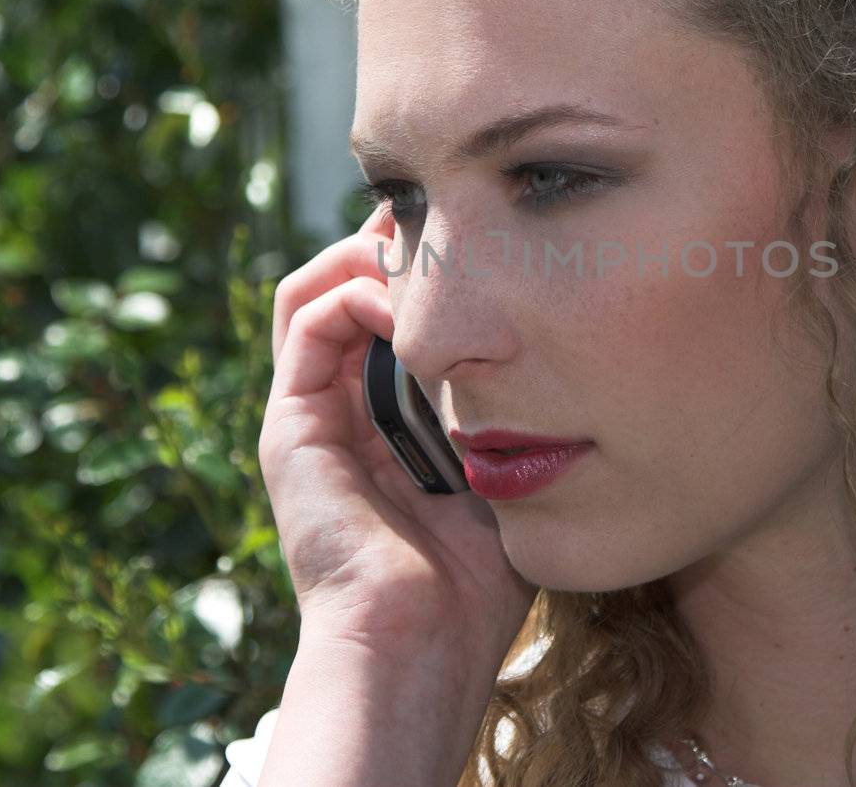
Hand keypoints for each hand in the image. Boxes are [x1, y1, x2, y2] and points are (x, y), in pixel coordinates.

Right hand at [259, 204, 537, 658]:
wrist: (422, 644)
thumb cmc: (480, 578)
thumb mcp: (506, 469)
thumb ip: (514, 413)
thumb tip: (566, 350)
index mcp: (388, 422)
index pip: (390, 315)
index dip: (426, 267)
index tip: (480, 232)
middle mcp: (342, 411)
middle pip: (350, 290)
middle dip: (395, 242)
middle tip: (447, 211)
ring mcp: (309, 416)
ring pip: (316, 289)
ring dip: (365, 252)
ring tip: (417, 238)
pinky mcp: (289, 425)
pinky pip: (303, 320)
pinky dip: (348, 288)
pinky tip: (400, 295)